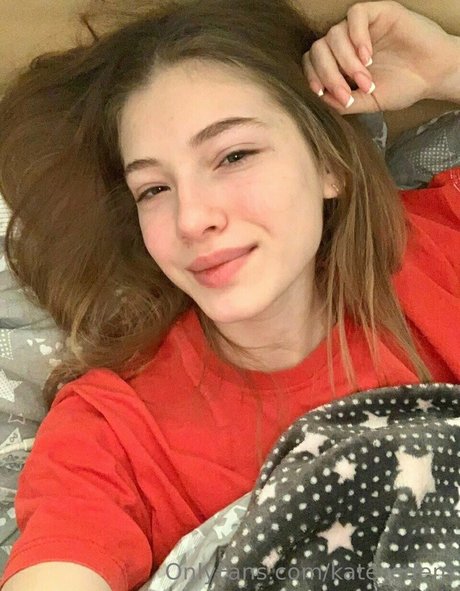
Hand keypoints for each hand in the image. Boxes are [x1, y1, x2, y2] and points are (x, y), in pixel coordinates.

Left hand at [302, 1, 458, 113]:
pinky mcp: (378, 12)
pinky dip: (356, 37)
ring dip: (346, 61)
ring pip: (334, 34)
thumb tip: (321, 98)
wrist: (433, 76)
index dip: (312, 76)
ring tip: (366, 78)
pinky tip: (368, 56)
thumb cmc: (402, 87)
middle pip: (319, 49)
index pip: (312, 62)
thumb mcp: (368, 102)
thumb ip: (343, 102)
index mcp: (339, 62)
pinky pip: (355, 15)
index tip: (322, 93)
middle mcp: (346, 43)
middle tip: (348, 93)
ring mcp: (360, 27)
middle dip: (329, 74)